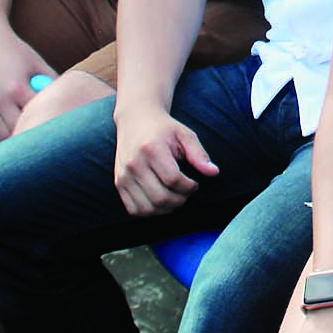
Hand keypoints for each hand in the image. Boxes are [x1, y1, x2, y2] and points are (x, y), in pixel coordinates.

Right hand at [0, 32, 55, 144]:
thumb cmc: (18, 52)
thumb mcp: (39, 64)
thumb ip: (52, 82)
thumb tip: (69, 99)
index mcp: (17, 88)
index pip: (36, 115)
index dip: (49, 125)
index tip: (61, 136)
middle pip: (19, 130)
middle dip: (33, 139)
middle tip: (49, 151)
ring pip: (2, 136)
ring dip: (16, 144)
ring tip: (33, 153)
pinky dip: (1, 143)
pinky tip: (13, 148)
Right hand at [113, 100, 217, 215]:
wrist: (136, 120)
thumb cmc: (164, 129)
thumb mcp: (185, 134)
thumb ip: (199, 154)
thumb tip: (214, 172)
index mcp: (152, 149)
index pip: (173, 180)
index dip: (189, 187)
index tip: (194, 183)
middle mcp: (134, 164)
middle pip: (161, 197)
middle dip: (180, 200)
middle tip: (186, 192)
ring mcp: (123, 175)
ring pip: (147, 208)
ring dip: (166, 209)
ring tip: (175, 197)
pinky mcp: (118, 183)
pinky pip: (134, 209)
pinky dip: (149, 211)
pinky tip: (160, 201)